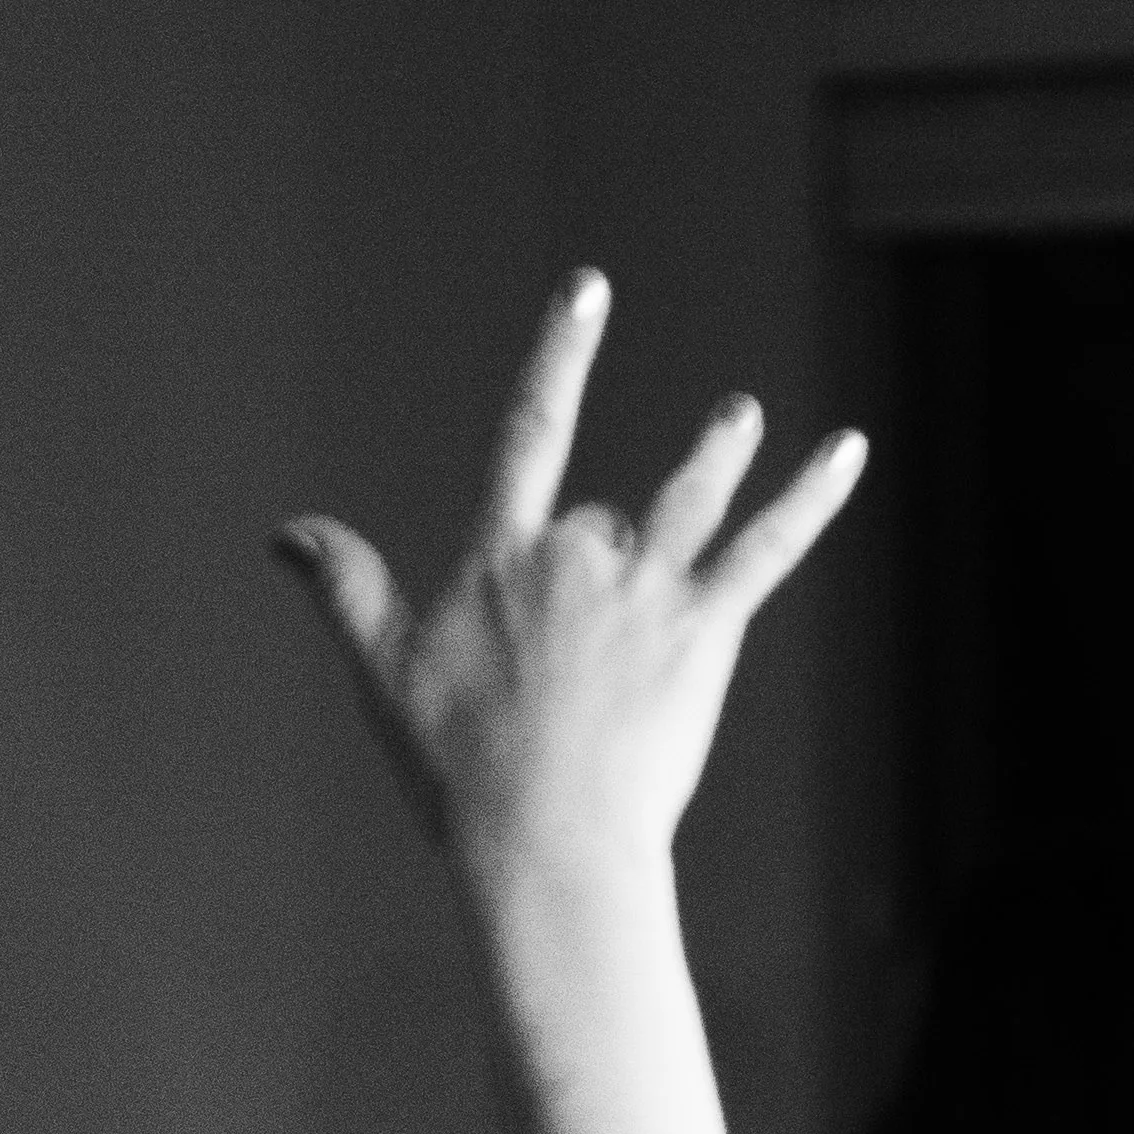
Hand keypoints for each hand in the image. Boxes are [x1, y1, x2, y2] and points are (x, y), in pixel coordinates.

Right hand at [275, 270, 864, 895]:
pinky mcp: (705, 630)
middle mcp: (578, 558)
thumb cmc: (458, 771)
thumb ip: (346, 587)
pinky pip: (767, 547)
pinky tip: (847, 449)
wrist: (545, 841)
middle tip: (576, 675)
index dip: (561, 357)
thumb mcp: (384, 673)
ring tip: (737, 416)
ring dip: (718, 453)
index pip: (530, 434)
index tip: (588, 291)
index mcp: (503, 561)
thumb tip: (286, 531)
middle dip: (598, 565)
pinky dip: (811, 496)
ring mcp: (647, 589)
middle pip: (600, 521)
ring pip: (692, 498)